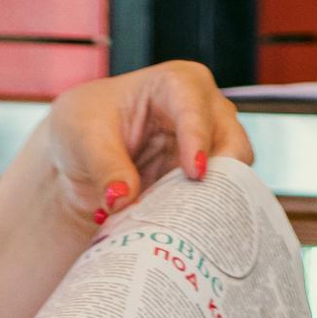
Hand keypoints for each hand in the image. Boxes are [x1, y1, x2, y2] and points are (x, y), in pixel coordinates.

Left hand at [45, 62, 254, 230]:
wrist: (82, 154)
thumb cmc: (86, 126)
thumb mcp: (84, 139)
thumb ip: (105, 167)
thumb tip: (123, 199)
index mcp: (176, 84)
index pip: (195, 106)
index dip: (198, 138)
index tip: (195, 173)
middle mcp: (204, 111)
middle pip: (232, 141)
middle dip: (223, 175)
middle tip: (203, 208)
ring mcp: (210, 147)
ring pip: (234, 175)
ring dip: (213, 201)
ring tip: (187, 226)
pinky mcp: (206, 179)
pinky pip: (218, 200)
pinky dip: (204, 217)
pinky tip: (185, 233)